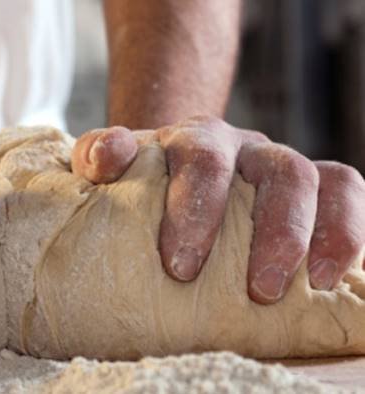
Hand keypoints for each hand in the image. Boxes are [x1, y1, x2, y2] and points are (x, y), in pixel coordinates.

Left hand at [72, 115, 364, 303]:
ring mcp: (278, 162)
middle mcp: (243, 146)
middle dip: (272, 232)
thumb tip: (104, 160)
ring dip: (314, 235)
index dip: (197, 210)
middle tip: (256, 290)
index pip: (202, 161)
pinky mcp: (308, 185)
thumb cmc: (140, 179)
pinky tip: (330, 275)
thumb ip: (98, 155)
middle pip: (276, 170)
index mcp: (193, 140)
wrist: (170, 164)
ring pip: (315, 179)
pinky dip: (347, 230)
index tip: (180, 268)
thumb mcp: (109, 164)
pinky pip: (344, 191)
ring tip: (305, 286)